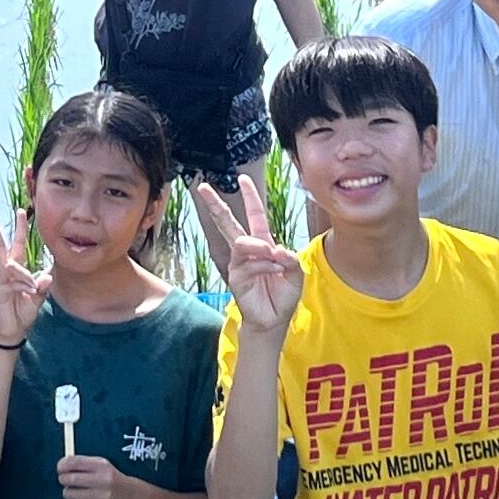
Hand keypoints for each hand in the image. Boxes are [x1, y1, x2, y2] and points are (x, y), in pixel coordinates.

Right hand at [0, 212, 53, 346]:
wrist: (12, 332)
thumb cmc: (23, 312)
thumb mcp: (37, 298)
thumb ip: (42, 286)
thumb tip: (48, 275)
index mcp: (15, 270)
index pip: (17, 245)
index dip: (20, 229)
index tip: (21, 212)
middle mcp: (4, 272)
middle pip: (0, 247)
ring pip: (12, 266)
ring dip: (25, 275)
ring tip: (33, 289)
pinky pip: (12, 282)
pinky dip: (23, 286)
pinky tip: (29, 293)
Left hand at [56, 452, 144, 498]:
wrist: (133, 497)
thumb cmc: (113, 479)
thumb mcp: (103, 465)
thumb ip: (84, 462)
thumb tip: (62, 463)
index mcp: (102, 466)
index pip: (74, 462)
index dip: (62, 465)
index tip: (60, 468)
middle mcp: (102, 481)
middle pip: (69, 479)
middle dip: (63, 479)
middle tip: (64, 480)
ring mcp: (102, 497)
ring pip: (70, 494)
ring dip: (68, 493)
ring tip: (74, 492)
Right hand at [191, 181, 301, 339]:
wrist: (275, 319)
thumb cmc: (283, 295)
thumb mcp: (296, 274)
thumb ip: (290, 259)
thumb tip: (276, 249)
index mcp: (262, 244)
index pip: (254, 215)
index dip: (250, 197)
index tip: (242, 179)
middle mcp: (247, 251)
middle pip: (228, 222)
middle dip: (215, 205)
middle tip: (202, 188)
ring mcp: (239, 264)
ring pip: (242, 242)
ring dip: (260, 247)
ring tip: (273, 256)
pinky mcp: (236, 278)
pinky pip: (250, 264)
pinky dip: (265, 265)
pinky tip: (275, 271)